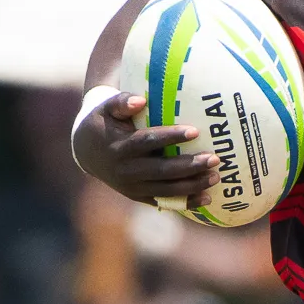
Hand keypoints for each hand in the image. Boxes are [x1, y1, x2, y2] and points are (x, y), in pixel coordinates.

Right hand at [72, 92, 218, 208]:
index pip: (147, 141)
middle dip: (189, 166)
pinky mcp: (138, 196)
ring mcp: (132, 188)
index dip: (170, 137)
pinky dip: (186, 202)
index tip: (194, 131)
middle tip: (214, 158)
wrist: (86, 150)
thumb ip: (122, 101)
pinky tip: (207, 198)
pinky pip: (165, 202)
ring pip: (166, 190)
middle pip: (161, 170)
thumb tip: (141, 101)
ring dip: (192, 186)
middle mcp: (126, 171)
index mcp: (119, 147)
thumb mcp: (106, 107)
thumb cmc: (103, 122)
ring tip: (216, 177)